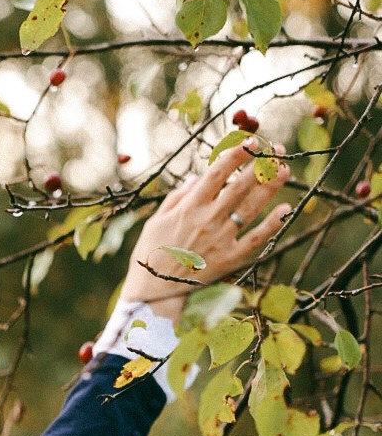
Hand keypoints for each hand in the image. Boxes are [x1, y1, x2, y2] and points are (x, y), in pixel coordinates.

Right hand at [121, 140, 291, 315]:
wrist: (153, 293)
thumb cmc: (150, 256)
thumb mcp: (156, 221)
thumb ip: (178, 197)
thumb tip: (198, 178)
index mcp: (189, 207)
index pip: (218, 172)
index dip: (237, 154)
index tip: (252, 142)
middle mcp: (208, 219)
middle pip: (240, 185)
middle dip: (261, 165)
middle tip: (278, 151)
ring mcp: (221, 239)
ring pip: (251, 207)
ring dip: (270, 187)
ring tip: (284, 171)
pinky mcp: (229, 259)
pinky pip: (255, 238)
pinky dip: (272, 224)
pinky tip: (286, 209)